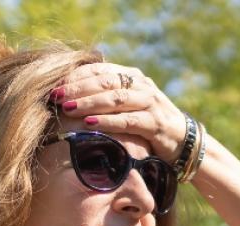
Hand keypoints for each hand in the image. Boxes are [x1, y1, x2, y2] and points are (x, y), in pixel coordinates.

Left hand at [50, 63, 189, 162]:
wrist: (184, 141)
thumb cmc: (148, 124)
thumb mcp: (129, 105)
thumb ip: (108, 96)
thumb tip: (72, 97)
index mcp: (132, 76)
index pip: (100, 70)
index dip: (76, 76)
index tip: (56, 85)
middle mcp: (141, 85)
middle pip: (104, 82)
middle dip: (77, 89)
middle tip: (55, 96)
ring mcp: (150, 103)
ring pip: (115, 99)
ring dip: (89, 103)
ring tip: (67, 109)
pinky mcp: (155, 123)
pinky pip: (127, 120)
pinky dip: (107, 122)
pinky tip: (89, 125)